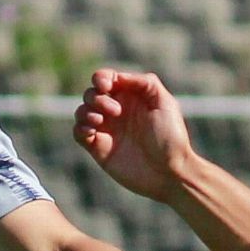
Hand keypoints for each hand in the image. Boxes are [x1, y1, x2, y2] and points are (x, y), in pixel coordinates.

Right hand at [73, 69, 194, 202]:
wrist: (169, 173)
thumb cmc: (170, 138)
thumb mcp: (164, 103)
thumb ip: (144, 83)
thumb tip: (117, 77)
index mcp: (131, 97)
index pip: (106, 79)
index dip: (101, 78)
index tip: (106, 86)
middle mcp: (116, 111)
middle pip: (91, 93)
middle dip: (97, 98)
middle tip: (116, 112)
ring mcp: (106, 129)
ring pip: (82, 111)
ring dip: (87, 112)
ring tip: (101, 122)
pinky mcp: (97, 147)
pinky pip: (78, 131)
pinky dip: (81, 127)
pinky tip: (93, 132)